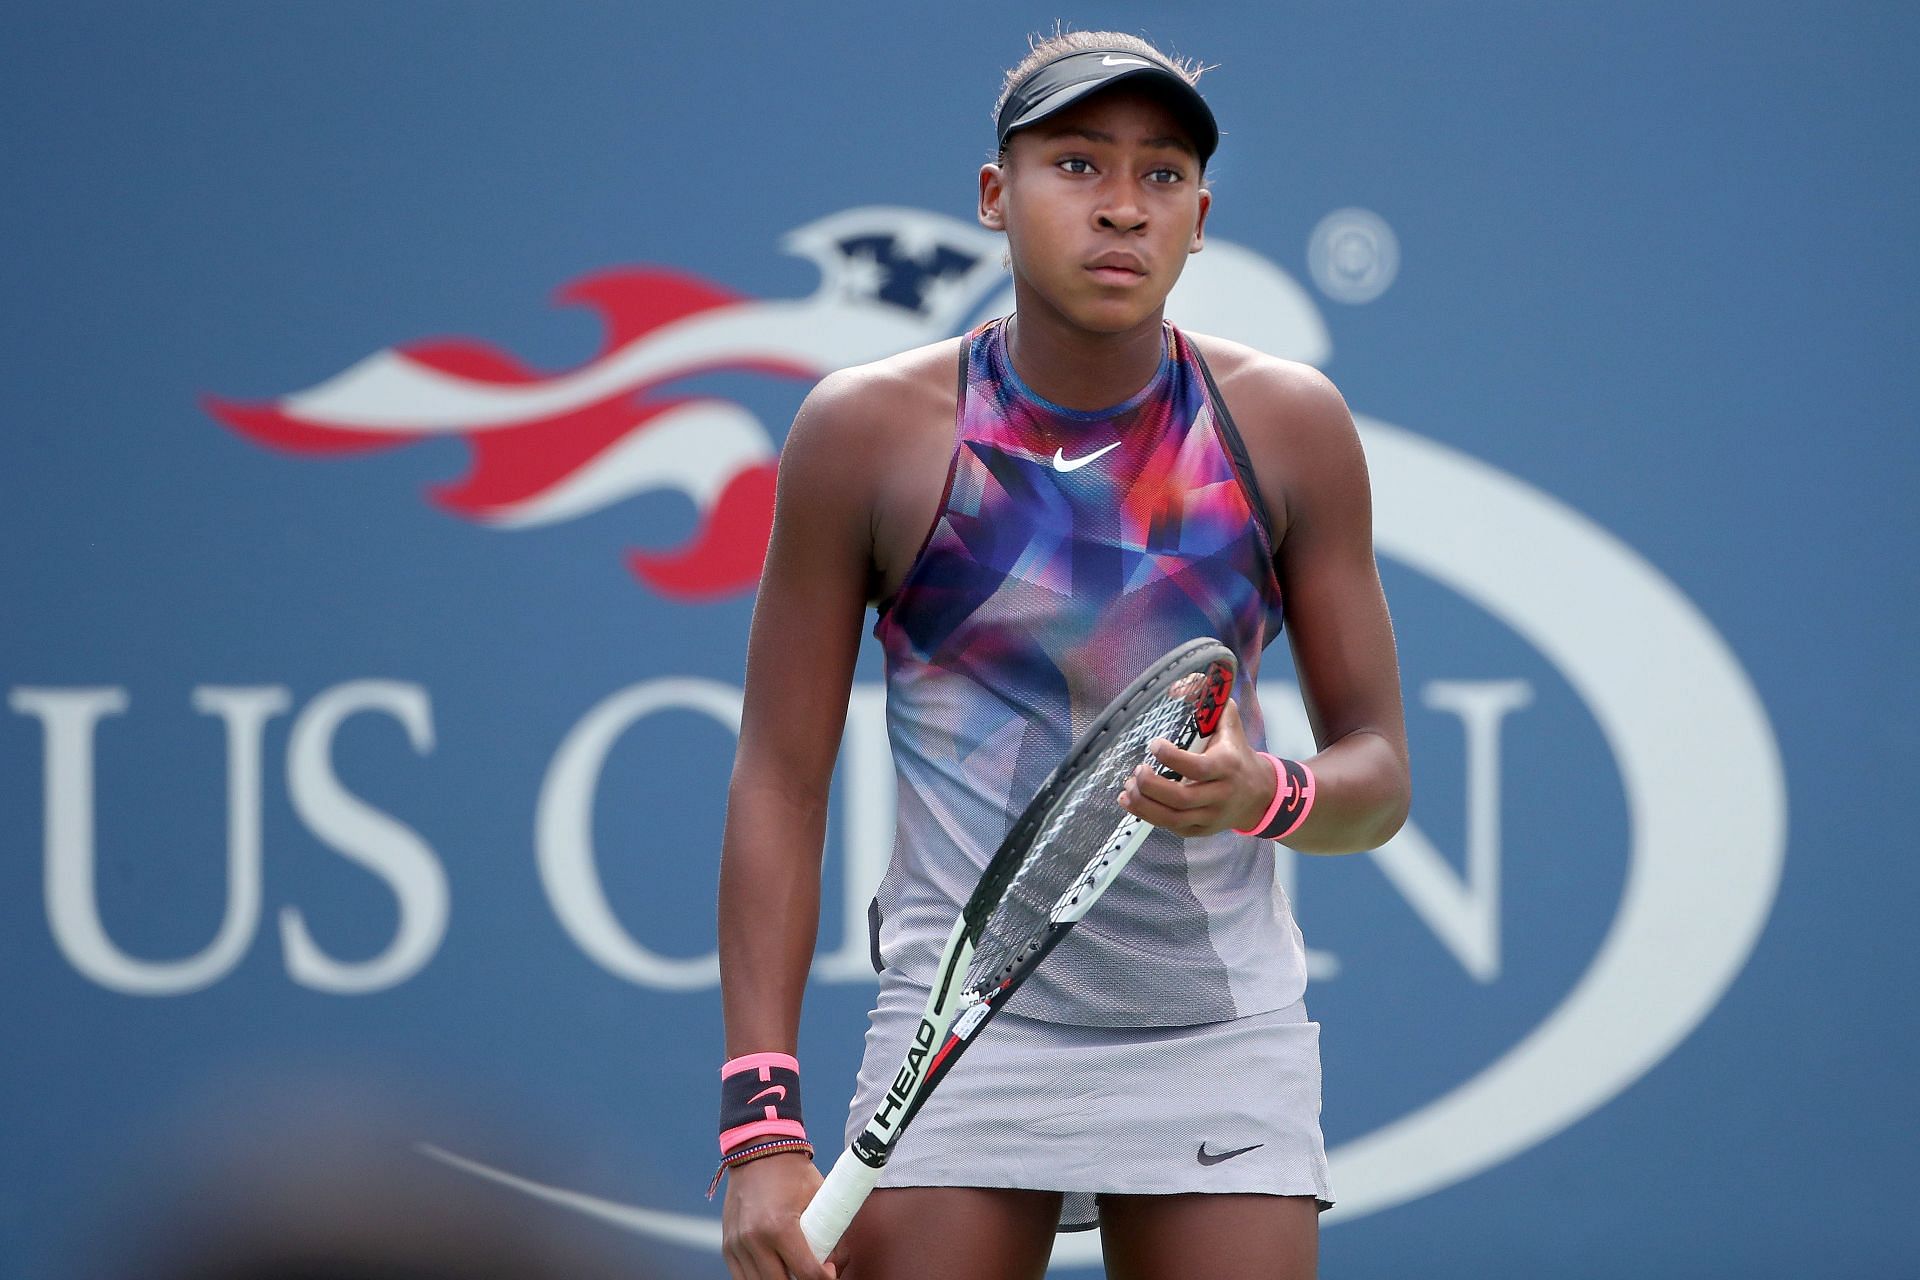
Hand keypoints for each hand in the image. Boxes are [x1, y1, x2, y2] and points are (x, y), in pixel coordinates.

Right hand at [722, 1152, 838, 1279]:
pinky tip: (776, 1271)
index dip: (824, 1278)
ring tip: (794, 1270)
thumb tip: (837, 1261)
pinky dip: (760, 1279)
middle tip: (812, 1272)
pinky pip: (742, 1278)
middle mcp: (754, 1239)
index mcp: (780, 1227)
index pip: (807, 1273)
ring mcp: (737, 1245)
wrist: (758, 1150)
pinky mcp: (728, 1246)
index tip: (829, 1271)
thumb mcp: (819, 1196)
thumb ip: (831, 1229)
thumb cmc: (793, 1173)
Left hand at [1118, 698, 1275, 836]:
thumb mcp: (1229, 721)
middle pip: (1182, 798)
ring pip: (1174, 818)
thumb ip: (1207, 699)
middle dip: (1152, 786)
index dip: (1171, 758)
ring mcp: (1211, 816)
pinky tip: (1131, 801)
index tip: (1154, 744)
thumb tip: (1176, 684)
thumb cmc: (1236, 751)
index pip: (1198, 767)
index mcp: (1228, 765)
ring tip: (1127, 788)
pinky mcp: (1202, 830)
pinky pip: (1172, 828)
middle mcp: (1221, 794)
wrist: (1259, 794)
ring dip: (1144, 804)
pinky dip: (1148, 817)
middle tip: (1137, 770)